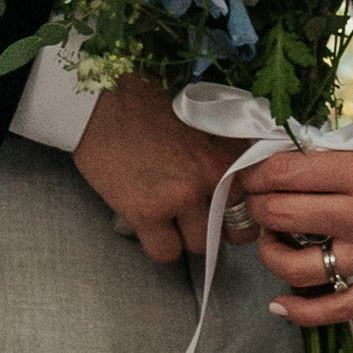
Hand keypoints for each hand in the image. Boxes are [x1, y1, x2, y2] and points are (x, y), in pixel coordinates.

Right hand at [73, 67, 228, 267]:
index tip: (227, 214)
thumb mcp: (199, 124)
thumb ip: (220, 154)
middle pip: (230, 229)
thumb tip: (231, 184)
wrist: (103, 100)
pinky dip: (159, 245)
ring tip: (168, 220)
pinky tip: (149, 228)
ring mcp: (179, 197)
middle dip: (214, 228)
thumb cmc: (147, 105)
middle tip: (196, 220)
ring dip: (185, 237)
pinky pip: (165, 252)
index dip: (238, 212)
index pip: (250, 200)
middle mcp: (210, 177)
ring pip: (198, 245)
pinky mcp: (146, 212)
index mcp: (227, 152)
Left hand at [246, 130, 352, 326]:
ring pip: (295, 267)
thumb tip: (300, 160)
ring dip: (269, 253)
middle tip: (256, 201)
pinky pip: (336, 310)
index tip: (253, 173)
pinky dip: (301, 312)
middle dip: (257, 207)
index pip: (286, 174)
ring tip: (271, 240)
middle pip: (281, 216)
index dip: (257, 172)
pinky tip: (280, 303)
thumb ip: (349, 154)